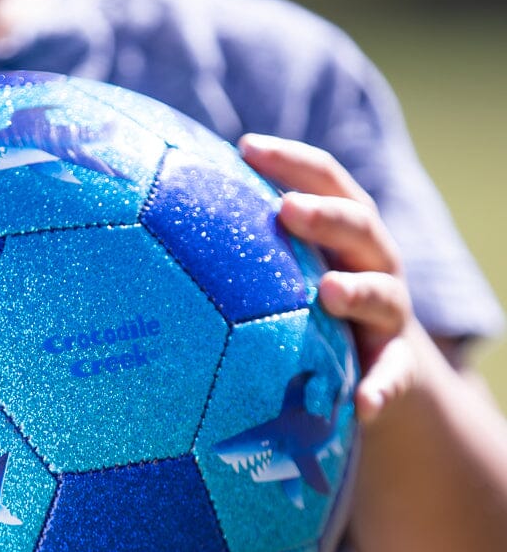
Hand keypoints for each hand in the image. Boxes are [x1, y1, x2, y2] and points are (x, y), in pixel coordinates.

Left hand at [239, 133, 420, 424]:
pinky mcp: (398, 367)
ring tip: (329, 293)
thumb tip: (152, 215)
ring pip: (383, 296)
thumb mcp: (288, 272)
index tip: (246, 146)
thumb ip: (245, 246)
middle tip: (288, 209)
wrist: (381, 371)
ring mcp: (388, 315)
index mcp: (341, 232)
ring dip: (358, 292)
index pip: (325, 180)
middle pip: (359, 227)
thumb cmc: (313, 308)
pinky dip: (381, 388)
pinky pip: (393, 377)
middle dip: (326, 216)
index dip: (290, 161)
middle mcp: (372, 263)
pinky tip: (363, 404)